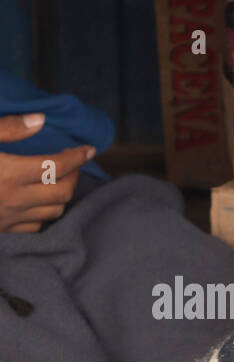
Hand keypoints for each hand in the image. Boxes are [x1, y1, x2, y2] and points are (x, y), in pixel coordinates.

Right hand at [0, 114, 93, 232]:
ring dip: (63, 194)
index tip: (88, 148)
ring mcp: (9, 219)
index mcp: (9, 173)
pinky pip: (37, 226)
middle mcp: (14, 200)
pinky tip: (40, 201)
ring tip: (60, 179)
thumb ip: (6, 128)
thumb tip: (40, 120)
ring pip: (54, 211)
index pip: (58, 165)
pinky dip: (46, 212)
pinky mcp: (2, 231)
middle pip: (64, 191)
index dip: (77, 156)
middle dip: (74, 175)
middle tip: (72, 162)